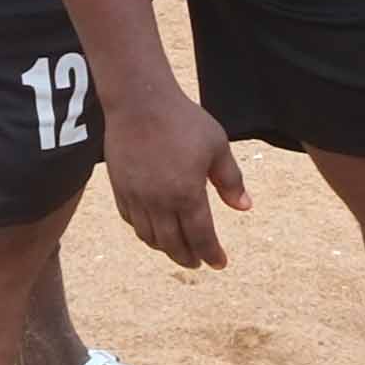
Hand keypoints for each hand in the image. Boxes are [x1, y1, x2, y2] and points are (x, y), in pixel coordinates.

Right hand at [99, 67, 245, 271]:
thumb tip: (244, 207)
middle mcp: (159, 201)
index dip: (212, 254)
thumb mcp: (217, 147)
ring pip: (149, 237)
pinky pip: (131, 220)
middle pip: (173, 244)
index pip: (201, 236)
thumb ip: (230, 180)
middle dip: (188, 258)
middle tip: (198, 262)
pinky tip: (153, 229)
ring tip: (177, 249)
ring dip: (165, 248)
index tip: (219, 263)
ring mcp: (136, 196)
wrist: (139, 101)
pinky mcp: (119, 188)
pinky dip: (144, 231)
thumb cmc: (183, 120)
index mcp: (187, 193)